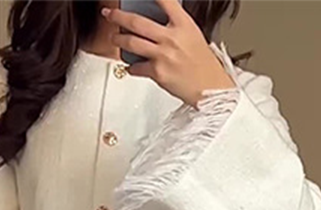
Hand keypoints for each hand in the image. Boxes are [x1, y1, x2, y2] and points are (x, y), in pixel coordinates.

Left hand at [101, 0, 235, 106]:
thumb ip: (175, 26)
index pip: (165, 1)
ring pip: (131, 43)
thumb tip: (156, 21)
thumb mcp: (193, 36)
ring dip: (118, 40)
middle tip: (109, 15)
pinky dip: (131, 67)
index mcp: (183, 24)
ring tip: (114, 38)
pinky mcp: (158, 73)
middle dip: (118, 17)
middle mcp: (171, 37)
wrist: (211, 89)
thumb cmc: (203, 65)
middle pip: (137, 22)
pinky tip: (130, 66)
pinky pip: (136, 67)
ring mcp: (163, 55)